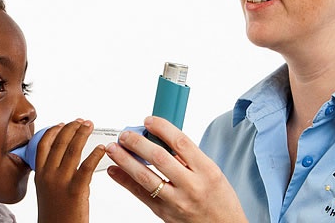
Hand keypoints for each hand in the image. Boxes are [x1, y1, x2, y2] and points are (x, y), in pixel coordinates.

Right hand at [34, 119, 104, 222]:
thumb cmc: (54, 215)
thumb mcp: (46, 191)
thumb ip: (53, 174)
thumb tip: (66, 161)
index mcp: (40, 174)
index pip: (43, 145)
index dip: (53, 131)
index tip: (62, 123)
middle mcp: (48, 175)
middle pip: (59, 143)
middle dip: (71, 128)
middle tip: (81, 121)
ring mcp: (61, 181)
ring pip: (72, 150)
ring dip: (82, 134)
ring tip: (90, 126)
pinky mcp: (76, 190)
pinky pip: (86, 166)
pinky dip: (95, 154)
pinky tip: (101, 148)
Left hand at [105, 116, 247, 222]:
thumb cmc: (220, 200)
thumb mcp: (212, 173)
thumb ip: (189, 158)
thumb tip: (161, 139)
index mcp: (206, 171)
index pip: (180, 142)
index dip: (161, 128)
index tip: (149, 120)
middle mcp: (191, 186)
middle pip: (159, 158)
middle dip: (137, 143)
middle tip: (125, 135)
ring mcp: (177, 201)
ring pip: (145, 177)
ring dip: (125, 161)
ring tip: (114, 149)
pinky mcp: (165, 213)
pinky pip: (141, 195)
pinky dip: (125, 181)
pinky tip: (115, 171)